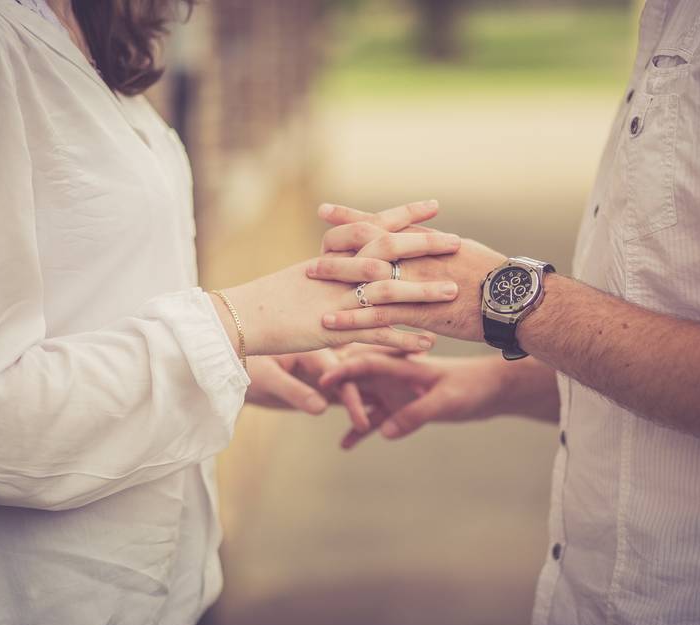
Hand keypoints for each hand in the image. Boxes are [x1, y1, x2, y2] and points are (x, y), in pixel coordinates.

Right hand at [211, 204, 461, 354]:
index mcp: (332, 254)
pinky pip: (374, 335)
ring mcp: (338, 299)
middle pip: (387, 250)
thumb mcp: (307, 273)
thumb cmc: (273, 297)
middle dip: (424, 245)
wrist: (241, 318)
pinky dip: (403, 339)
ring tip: (454, 292)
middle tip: (457, 241)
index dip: (405, 215)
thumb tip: (356, 254)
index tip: (435, 206)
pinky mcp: (334, 329)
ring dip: (423, 292)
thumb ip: (335, 262)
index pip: (374, 225)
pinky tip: (428, 344)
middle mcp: (338, 271)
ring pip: (387, 291)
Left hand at [245, 350, 370, 429]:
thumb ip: (294, 391)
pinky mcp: (319, 387)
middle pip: (352, 378)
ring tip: (374, 427)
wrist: (229, 368)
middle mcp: (323, 358)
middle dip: (364, 401)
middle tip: (372, 427)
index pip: (340, 371)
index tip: (361, 421)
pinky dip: (349, 413)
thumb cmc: (246, 365)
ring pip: (350, 389)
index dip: (351, 395)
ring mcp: (323, 373)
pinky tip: (356, 436)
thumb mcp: (267, 378)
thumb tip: (321, 408)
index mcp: (313, 348)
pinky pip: (339, 401)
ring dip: (362, 405)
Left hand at [308, 204, 506, 341]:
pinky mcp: (418, 313)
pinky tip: (329, 324)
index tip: (326, 211)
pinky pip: (377, 316)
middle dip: (337, 247)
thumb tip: (428, 240)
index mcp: (428, 241)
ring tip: (311, 281)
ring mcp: (416, 284)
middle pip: (368, 246)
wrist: (515, 301)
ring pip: (367, 279)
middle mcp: (418, 257)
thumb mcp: (466, 252)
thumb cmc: (498, 278)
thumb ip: (440, 247)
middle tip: (312, 251)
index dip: (352, 217)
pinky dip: (352, 319)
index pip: (383, 223)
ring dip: (337, 280)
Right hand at [319, 352, 509, 448]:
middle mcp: (392, 375)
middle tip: (308, 399)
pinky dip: (360, 431)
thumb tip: (384, 431)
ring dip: (343, 410)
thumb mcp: (446, 401)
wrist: (493, 390)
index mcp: (401, 364)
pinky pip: (375, 420)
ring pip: (361, 399)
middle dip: (332, 387)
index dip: (342, 370)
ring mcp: (395, 391)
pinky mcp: (402, 408)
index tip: (321, 380)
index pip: (364, 361)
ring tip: (318, 419)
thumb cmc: (473, 387)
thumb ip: (416, 414)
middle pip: (355, 377)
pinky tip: (345, 446)